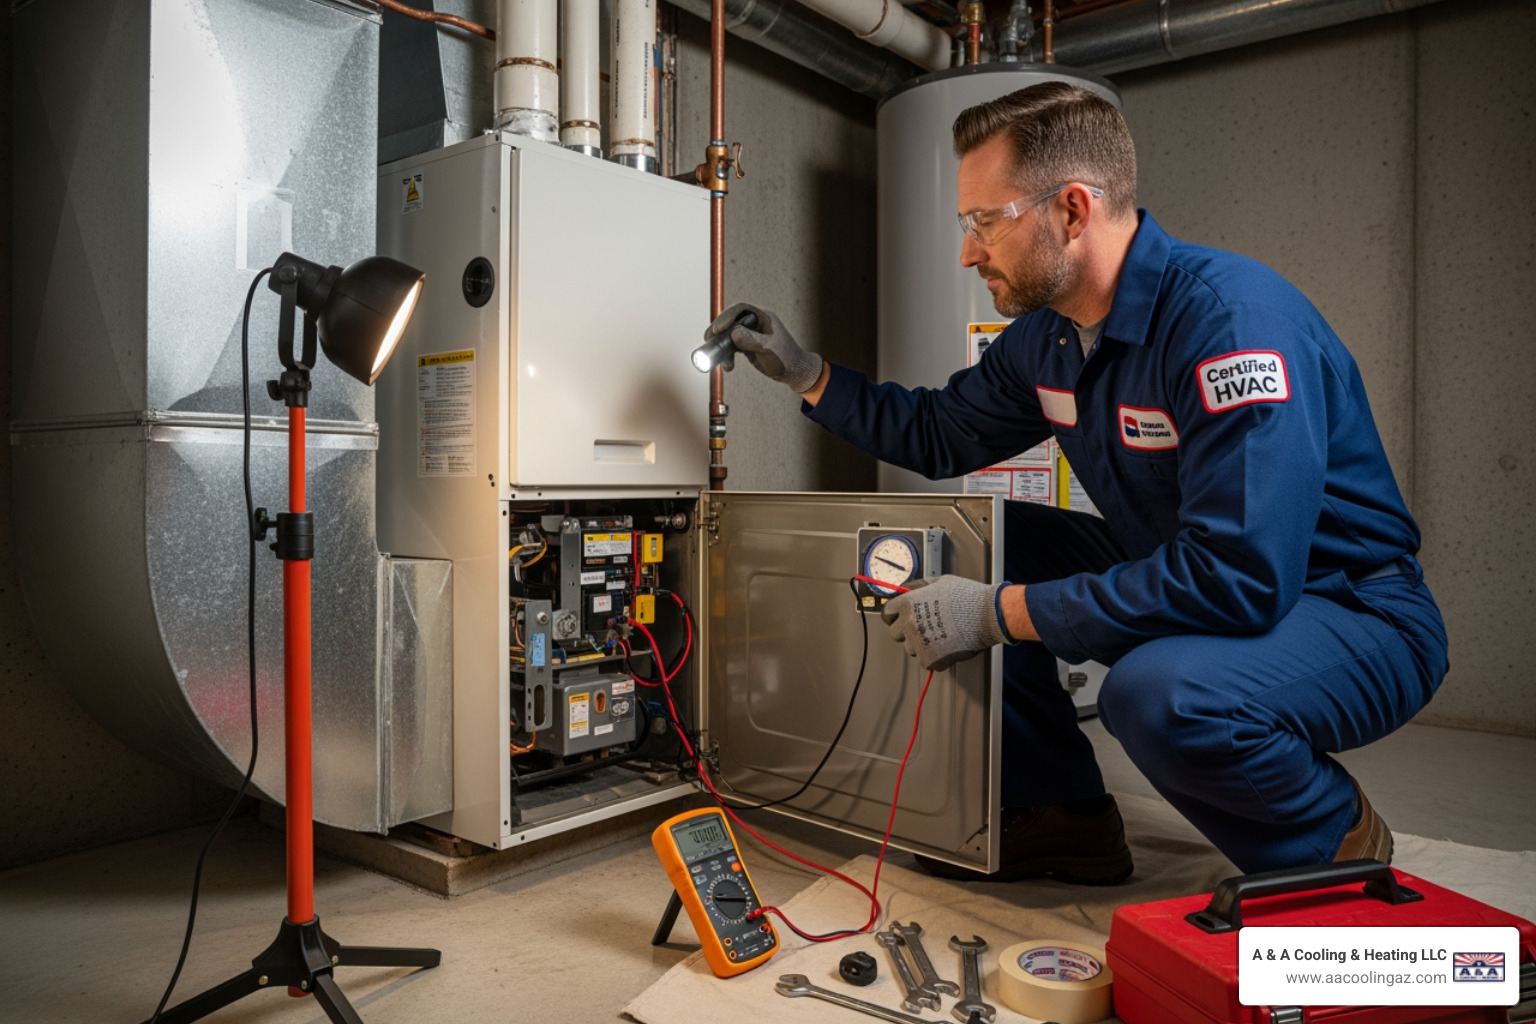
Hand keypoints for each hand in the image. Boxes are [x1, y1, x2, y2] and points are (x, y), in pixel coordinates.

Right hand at [703, 302, 823, 393]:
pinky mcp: (747, 345)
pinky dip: (727, 355)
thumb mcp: (768, 348)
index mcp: (762, 316)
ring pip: (729, 334)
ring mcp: (750, 334)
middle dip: (718, 331)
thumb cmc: (786, 357)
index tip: (718, 328)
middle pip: (730, 320)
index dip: (726, 316)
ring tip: (720, 359)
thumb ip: (752, 340)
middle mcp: (754, 322)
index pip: (740, 309)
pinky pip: (732, 346)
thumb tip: (733, 333)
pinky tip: (728, 366)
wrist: (793, 371)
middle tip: (709, 340)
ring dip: (722, 346)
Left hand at [879, 576, 1008, 671]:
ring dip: (921, 645)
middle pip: (895, 633)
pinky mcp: (930, 658)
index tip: (900, 617)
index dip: (894, 615)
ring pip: (910, 648)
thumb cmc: (967, 597)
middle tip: (924, 627)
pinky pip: (925, 661)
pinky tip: (947, 646)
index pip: (887, 613)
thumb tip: (905, 589)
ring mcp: (919, 642)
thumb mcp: (940, 582)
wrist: (988, 615)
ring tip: (940, 636)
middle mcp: (909, 623)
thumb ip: (918, 587)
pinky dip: (935, 657)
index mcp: (909, 603)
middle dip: (907, 631)